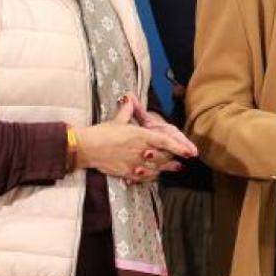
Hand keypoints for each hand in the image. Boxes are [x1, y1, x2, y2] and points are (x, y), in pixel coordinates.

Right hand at [76, 95, 196, 181]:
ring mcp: (135, 163)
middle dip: (173, 159)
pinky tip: (156, 175)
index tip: (189, 152)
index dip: (179, 147)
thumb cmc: (102, 132)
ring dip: (166, 169)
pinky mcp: (127, 172)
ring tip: (176, 168)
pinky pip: (144, 177)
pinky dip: (151, 177)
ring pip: (156, 168)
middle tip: (181, 160)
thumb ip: (127, 110)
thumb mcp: (117, 120)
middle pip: (163, 157)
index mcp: (141, 135)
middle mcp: (141, 150)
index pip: (165, 141)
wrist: (87, 147)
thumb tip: (129, 99)